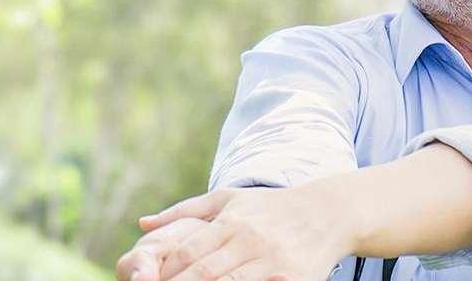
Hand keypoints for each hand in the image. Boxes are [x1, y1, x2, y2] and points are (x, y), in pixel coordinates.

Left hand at [128, 187, 350, 280]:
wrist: (328, 213)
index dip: (166, 271)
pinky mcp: (293, 280)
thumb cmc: (270, 208)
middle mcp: (251, 242)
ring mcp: (273, 263)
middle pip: (206, 273)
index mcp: (232, 223)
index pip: (189, 251)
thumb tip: (143, 224)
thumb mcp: (229, 199)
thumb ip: (185, 211)